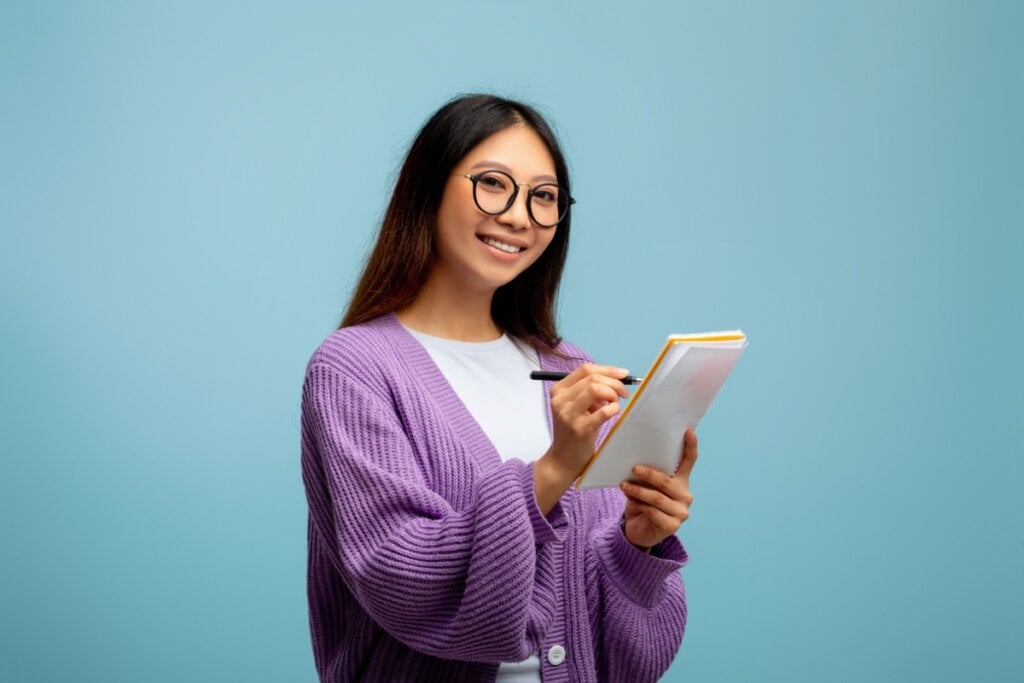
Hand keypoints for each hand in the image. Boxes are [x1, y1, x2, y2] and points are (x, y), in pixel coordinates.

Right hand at [534, 364, 629, 513]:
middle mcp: (560, 400)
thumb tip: (615, 379)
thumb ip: (588, 392)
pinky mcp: (579, 429)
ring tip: (616, 403)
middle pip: (592, 377)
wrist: (562, 461)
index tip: (623, 374)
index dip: (607, 369)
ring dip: (613, 393)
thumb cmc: (572, 432)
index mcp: (558, 390)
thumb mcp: (575, 407)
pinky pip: (603, 411)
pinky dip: (613, 408)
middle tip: (624, 393)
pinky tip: (615, 412)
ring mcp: (568, 414)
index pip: (585, 369)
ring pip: (595, 389)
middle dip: (614, 382)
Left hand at [620, 428, 697, 550]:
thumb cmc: (641, 503)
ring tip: (624, 485)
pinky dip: (639, 505)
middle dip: (650, 474)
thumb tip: (636, 461)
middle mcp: (685, 496)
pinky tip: (630, 500)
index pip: (689, 461)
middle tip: (634, 468)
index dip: (690, 446)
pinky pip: (653, 511)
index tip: (688, 430)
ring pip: (657, 497)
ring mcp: (681, 512)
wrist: (638, 531)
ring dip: (639, 491)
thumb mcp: (644, 486)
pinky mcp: (671, 526)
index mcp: (681, 481)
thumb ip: (646, 475)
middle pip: (668, 481)